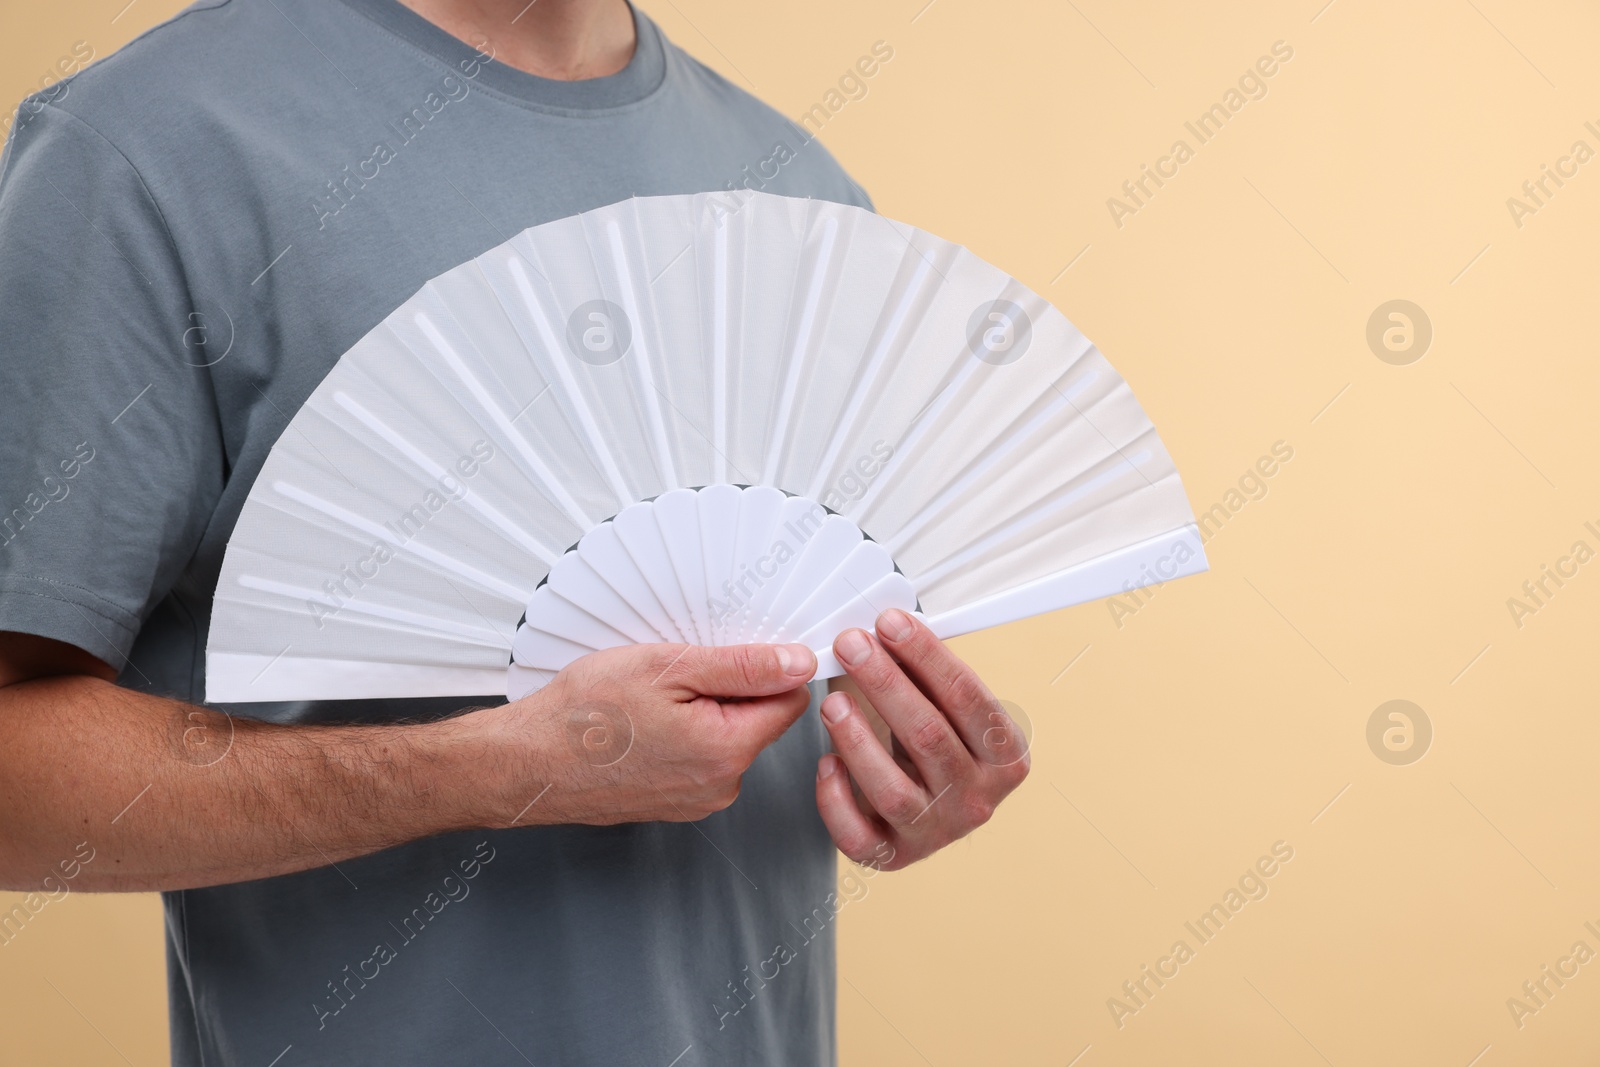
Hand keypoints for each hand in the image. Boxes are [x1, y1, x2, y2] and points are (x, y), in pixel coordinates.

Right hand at [483, 641, 816, 825]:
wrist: (524, 764)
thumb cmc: (582, 718)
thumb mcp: (668, 668)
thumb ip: (743, 667)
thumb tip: (797, 663)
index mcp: (728, 750)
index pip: (789, 701)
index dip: (767, 669)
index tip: (732, 653)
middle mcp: (720, 785)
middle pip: (756, 721)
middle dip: (727, 690)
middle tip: (675, 673)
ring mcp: (695, 800)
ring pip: (723, 739)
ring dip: (699, 712)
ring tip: (650, 700)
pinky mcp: (672, 803)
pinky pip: (695, 759)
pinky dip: (678, 735)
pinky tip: (640, 723)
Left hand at [815, 610, 1027, 870]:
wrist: (931, 809)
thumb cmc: (935, 745)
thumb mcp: (947, 707)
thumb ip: (926, 672)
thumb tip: (887, 623)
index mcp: (1004, 756)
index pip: (968, 699)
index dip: (927, 657)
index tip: (890, 623)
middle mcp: (976, 799)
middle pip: (929, 737)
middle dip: (885, 683)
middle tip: (851, 645)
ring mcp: (936, 832)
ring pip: (894, 790)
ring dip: (859, 740)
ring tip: (831, 702)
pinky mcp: (894, 856)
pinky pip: (861, 837)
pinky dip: (837, 801)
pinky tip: (826, 764)